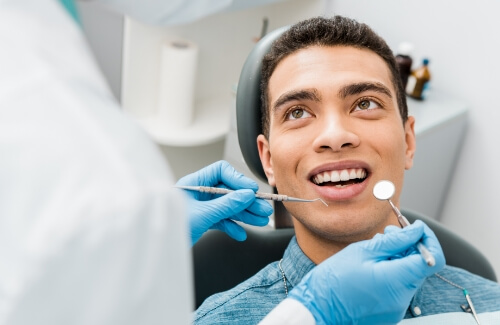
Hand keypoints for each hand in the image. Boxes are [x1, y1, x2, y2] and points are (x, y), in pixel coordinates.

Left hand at [176, 160, 272, 245]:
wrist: (157, 249)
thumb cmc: (169, 228)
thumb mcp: (202, 214)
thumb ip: (226, 204)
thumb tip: (246, 195)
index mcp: (193, 183)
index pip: (221, 172)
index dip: (238, 180)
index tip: (251, 191)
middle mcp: (197, 193)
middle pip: (228, 191)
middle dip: (246, 201)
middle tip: (262, 209)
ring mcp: (200, 207)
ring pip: (227, 207)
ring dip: (244, 214)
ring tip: (259, 221)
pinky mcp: (201, 221)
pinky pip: (221, 220)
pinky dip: (231, 226)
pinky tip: (240, 234)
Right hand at [288, 220, 444, 324]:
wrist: (317, 309)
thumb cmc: (334, 280)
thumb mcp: (363, 251)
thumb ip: (395, 241)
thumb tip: (417, 230)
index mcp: (397, 281)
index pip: (433, 259)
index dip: (428, 239)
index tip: (415, 228)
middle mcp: (402, 298)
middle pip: (419, 266)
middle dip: (408, 246)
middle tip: (387, 234)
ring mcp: (397, 308)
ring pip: (408, 276)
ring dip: (397, 259)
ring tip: (373, 251)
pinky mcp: (389, 313)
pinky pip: (398, 288)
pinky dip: (390, 273)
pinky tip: (371, 267)